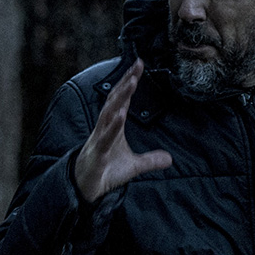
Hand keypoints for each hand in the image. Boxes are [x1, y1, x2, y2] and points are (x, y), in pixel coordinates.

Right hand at [73, 58, 172, 201]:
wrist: (85, 189)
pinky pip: (105, 137)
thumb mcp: (133, 166)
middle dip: (125, 82)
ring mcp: (100, 139)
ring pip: (109, 113)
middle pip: (115, 100)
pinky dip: (113, 126)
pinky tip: (120, 115)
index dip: (129, 82)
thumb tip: (169, 159)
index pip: (122, 100)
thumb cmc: (105, 172)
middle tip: (137, 65)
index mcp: (112, 126)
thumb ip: (150, 160)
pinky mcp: (98, 153)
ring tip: (131, 83)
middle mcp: (104, 128)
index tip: (139, 65)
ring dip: (120, 98)